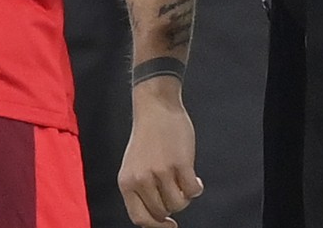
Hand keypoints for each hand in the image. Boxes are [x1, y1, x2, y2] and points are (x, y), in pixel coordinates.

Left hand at [119, 77, 201, 226]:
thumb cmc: (147, 138)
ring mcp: (160, 172)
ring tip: (183, 178)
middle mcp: (140, 179)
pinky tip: (194, 177)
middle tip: (175, 187)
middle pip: (163, 211)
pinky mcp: (179, 164)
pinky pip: (193, 191)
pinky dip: (196, 187)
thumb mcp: (134, 166)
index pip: (140, 219)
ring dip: (185, 195)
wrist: (155, 107)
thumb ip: (141, 190)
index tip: (170, 224)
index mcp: (126, 182)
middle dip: (173, 203)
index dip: (157, 226)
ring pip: (179, 203)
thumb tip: (158, 218)